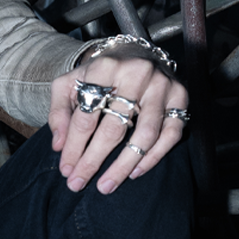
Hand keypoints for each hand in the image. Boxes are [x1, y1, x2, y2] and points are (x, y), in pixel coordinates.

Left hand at [48, 54, 188, 193]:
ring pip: (145, 135)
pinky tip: (135, 171)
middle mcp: (137, 73)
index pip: (86, 115)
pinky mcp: (180, 96)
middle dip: (93, 160)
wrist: (133, 53)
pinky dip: (153, 156)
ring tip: (107, 185)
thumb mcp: (69, 84)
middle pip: (113, 128)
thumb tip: (59, 145)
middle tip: (78, 184)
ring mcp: (162, 85)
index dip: (74, 146)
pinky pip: (171, 134)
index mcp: (105, 66)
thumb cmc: (98, 74)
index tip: (66, 169)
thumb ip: (59, 112)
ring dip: (123, 165)